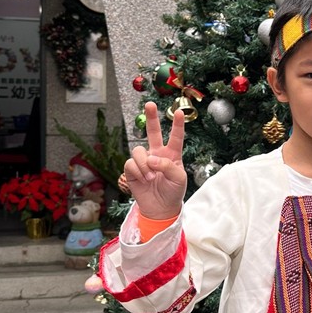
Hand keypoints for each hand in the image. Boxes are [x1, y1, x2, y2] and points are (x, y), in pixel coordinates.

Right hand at [124, 101, 187, 219]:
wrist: (160, 208)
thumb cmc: (173, 192)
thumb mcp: (179, 179)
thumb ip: (167, 165)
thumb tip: (151, 158)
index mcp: (172, 154)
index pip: (175, 137)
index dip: (177, 125)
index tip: (180, 112)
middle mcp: (157, 154)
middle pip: (152, 132)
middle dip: (151, 117)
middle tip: (149, 104)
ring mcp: (144, 161)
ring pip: (138, 150)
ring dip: (145, 164)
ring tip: (151, 177)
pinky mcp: (132, 169)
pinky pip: (131, 163)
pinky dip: (138, 172)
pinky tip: (144, 180)